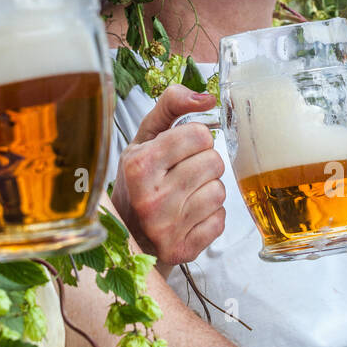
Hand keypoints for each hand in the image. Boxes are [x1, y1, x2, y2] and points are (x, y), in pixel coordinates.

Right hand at [111, 84, 225, 267]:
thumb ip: (170, 106)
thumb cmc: (138, 181)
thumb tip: (207, 97)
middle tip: (184, 172)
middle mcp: (152, 198)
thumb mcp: (143, 138)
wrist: (127, 235)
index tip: (182, 148)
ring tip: (186, 194)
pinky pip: (220, 220)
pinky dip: (210, 216)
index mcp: (139, 164)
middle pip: (214, 161)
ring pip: (219, 191)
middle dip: (204, 163)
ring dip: (208, 189)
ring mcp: (167, 228)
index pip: (199, 135)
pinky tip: (188, 215)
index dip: (195, 138)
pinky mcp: (183, 249)